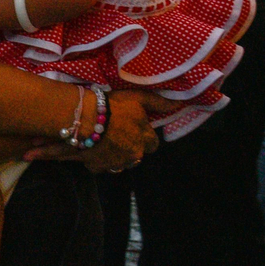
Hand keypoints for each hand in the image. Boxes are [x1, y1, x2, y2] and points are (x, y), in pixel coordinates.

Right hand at [21, 90, 171, 172]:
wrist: (85, 119)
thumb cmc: (114, 106)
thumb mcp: (138, 98)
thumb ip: (159, 103)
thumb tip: (179, 103)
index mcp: (145, 139)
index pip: (153, 144)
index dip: (145, 137)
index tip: (135, 129)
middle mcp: (134, 155)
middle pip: (136, 155)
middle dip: (130, 147)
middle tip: (118, 133)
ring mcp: (116, 163)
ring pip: (120, 163)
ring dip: (115, 155)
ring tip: (105, 141)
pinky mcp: (98, 167)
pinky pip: (101, 166)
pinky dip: (98, 159)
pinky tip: (92, 147)